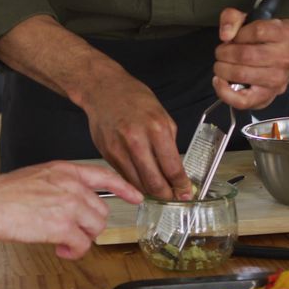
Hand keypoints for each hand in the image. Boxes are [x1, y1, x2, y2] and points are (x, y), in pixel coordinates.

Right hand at [0, 162, 141, 258]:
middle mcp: (73, 186)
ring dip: (83, 239)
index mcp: (66, 171)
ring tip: (64, 240)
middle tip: (73, 231)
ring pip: (95, 229)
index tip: (137, 197)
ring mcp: (70, 206)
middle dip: (90, 225)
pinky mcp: (63, 227)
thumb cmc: (5, 193)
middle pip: (101, 211)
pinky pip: (82, 245)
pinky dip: (74, 251)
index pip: (105, 176)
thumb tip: (70, 204)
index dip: (125, 188)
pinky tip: (61, 248)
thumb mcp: (39, 176)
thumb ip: (60, 185)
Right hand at [81, 73, 193, 200]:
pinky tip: (143, 183)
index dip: (181, 186)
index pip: (172, 168)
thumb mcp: (162, 115)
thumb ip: (169, 143)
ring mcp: (120, 149)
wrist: (104, 90)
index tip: (185, 193)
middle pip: (154, 182)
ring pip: (138, 183)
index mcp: (157, 129)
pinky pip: (125, 177)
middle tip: (172, 198)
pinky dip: (135, 183)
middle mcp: (137, 140)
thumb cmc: (134, 99)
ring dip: (151, 193)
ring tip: (159, 193)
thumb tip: (176, 170)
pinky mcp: (108, 154)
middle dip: (166, 195)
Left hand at [213, 9, 288, 110]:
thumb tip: (226, 34)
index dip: (238, 34)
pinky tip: (220, 82)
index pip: (257, 31)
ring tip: (221, 66)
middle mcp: (284, 58)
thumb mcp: (253, 20)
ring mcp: (277, 80)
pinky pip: (243, 100)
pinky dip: (225, 92)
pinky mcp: (266, 97)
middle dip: (224, 53)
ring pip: (242, 75)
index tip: (233, 37)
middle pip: (245, 55)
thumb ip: (233, 18)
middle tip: (221, 53)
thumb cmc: (269, 39)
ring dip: (223, 69)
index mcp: (283, 35)